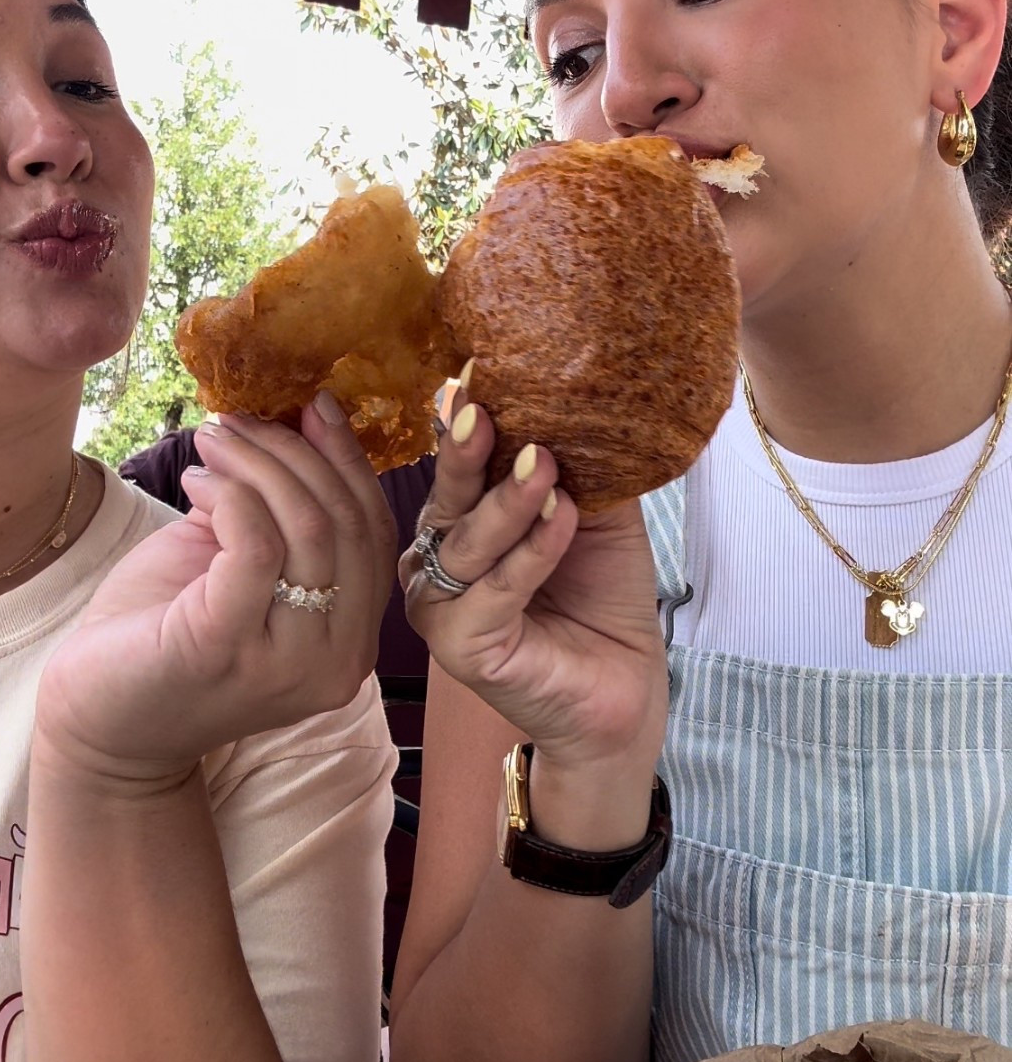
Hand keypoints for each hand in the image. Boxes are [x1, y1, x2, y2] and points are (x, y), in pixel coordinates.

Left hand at [37, 397, 396, 782]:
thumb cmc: (167, 633)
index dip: (348, 461)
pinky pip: (254, 545)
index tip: (314, 404)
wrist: (98, 720)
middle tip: (238, 422)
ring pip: (308, 527)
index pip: (374, 532)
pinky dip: (229, 496)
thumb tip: (309, 417)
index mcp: (351, 641)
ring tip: (212, 444)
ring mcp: (288, 662)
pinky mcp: (227, 647)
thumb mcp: (243, 566)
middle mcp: (338, 661)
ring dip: (256, 466)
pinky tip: (195, 484)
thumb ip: (283, 511)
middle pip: (346, 522)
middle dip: (294, 453)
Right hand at [403, 400, 667, 781]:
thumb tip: (567, 397)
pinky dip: (531, 553)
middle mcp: (436, 559)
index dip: (464, 423)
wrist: (624, 687)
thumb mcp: (592, 515)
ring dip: (508, 502)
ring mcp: (440, 606)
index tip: (476, 375)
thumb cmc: (602, 597)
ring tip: (545, 464)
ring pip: (467, 543)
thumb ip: (573, 467)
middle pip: (448, 497)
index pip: (459, 467)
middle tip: (485, 409)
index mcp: (460, 522)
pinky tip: (560, 519)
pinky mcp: (459, 648)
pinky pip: (495, 591)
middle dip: (466, 451)